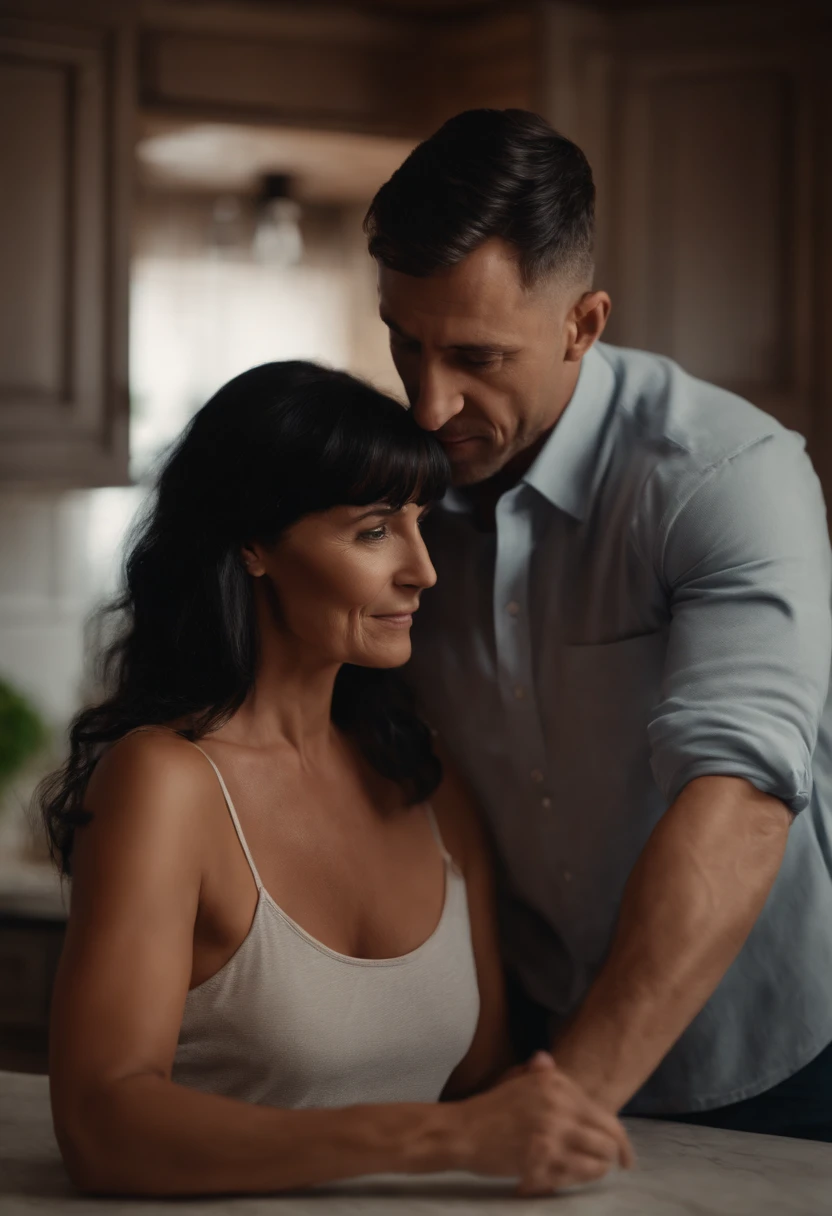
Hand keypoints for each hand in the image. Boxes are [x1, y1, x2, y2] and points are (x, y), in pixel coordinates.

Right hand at [457, 1051, 634, 1195]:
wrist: (462, 1130)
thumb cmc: (491, 1106)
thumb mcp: (517, 1079)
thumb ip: (540, 1072)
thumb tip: (547, 1059)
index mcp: (558, 1085)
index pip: (606, 1118)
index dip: (622, 1142)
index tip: (625, 1156)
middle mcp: (560, 1107)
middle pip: (608, 1141)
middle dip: (613, 1159)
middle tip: (611, 1168)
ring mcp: (552, 1136)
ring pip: (595, 1163)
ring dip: (596, 1172)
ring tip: (587, 1173)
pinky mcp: (541, 1161)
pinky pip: (573, 1177)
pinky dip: (574, 1181)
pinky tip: (565, 1178)